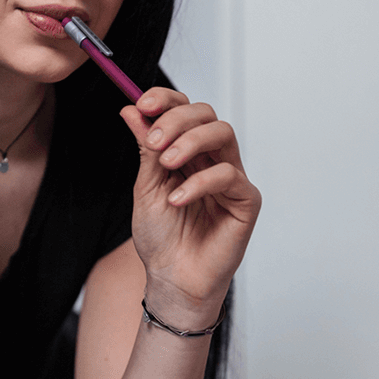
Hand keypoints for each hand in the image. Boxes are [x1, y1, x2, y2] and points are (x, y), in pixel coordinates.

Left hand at [120, 88, 260, 327]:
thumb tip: (132, 110)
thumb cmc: (162, 238)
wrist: (171, 278)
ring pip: (223, 133)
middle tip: (154, 141)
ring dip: (191, 141)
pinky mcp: (245, 201)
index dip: (166, 100)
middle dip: (177, 119)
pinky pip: (228, 175)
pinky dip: (199, 182)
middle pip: (206, 114)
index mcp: (188, 152)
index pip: (184, 110)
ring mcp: (231, 178)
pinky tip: (176, 200)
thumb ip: (144, 149)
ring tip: (166, 164)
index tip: (142, 104)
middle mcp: (212, 159)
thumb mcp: (145, 187)